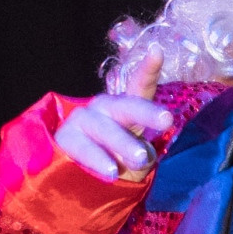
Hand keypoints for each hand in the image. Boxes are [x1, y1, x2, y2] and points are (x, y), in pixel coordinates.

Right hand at [54, 45, 175, 180]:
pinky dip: (97, 159)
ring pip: (104, 128)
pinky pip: (82, 147)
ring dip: (122, 142)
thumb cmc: (116, 166)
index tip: (157, 50)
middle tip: (167, 120)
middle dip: (146, 112)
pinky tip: (111, 172)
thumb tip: (144, 154)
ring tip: (139, 159)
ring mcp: (83, 120)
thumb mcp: (136, 162)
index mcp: (125, 110)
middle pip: (125, 106)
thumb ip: (143, 154)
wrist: (80, 182)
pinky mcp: (65, 137)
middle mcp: (105, 108)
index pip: (139, 88)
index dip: (148, 69)